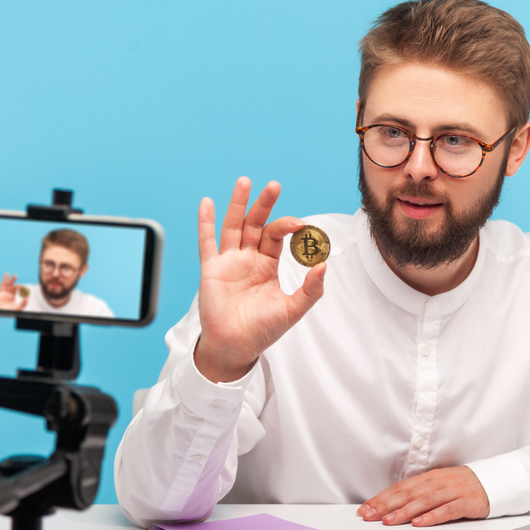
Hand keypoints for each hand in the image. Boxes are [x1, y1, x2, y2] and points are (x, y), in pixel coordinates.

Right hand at [0, 273, 25, 310]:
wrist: (2, 314)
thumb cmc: (10, 311)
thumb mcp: (18, 308)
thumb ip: (23, 303)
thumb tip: (28, 298)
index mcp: (12, 295)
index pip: (16, 288)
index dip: (19, 286)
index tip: (22, 286)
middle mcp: (7, 293)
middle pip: (10, 285)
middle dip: (13, 280)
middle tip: (16, 275)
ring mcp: (2, 294)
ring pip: (3, 285)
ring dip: (5, 279)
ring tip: (7, 273)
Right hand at [194, 177, 325, 382]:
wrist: (236, 347)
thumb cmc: (262, 330)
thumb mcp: (293, 310)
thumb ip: (311, 289)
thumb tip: (323, 265)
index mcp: (267, 265)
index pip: (277, 236)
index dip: (287, 227)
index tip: (300, 224)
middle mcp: (248, 259)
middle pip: (256, 224)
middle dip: (264, 204)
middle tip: (274, 185)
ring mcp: (228, 262)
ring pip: (233, 226)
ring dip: (238, 204)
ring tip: (245, 182)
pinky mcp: (211, 269)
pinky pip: (207, 242)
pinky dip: (206, 222)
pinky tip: (207, 203)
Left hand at [357, 466, 489, 526]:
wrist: (493, 481)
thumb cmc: (462, 486)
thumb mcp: (438, 485)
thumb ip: (418, 493)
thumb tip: (392, 505)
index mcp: (428, 478)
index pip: (400, 488)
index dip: (381, 498)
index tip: (365, 509)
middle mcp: (437, 482)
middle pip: (408, 493)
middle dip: (386, 505)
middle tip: (369, 515)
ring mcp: (452, 491)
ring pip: (424, 501)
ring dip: (405, 511)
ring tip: (389, 520)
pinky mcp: (466, 502)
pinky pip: (447, 510)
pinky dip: (432, 516)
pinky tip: (420, 523)